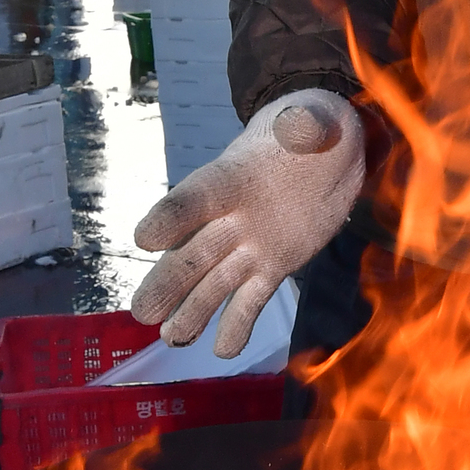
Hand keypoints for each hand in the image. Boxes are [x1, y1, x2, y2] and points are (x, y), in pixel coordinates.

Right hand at [131, 89, 365, 355]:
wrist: (327, 148)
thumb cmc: (311, 126)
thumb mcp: (312, 117)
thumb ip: (306, 124)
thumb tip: (304, 122)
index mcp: (231, 176)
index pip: (194, 197)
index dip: (170, 217)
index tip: (145, 239)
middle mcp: (231, 216)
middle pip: (193, 252)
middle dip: (169, 283)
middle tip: (143, 312)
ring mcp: (251, 245)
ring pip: (214, 283)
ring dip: (192, 311)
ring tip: (172, 339)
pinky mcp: (274, 265)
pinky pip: (251, 299)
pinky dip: (237, 325)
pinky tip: (223, 353)